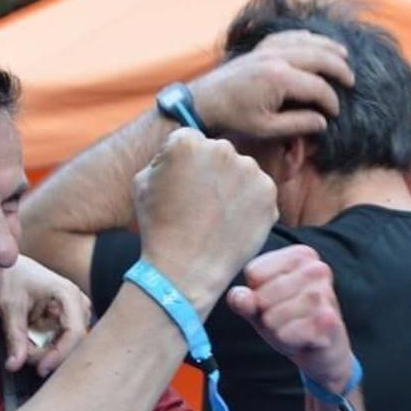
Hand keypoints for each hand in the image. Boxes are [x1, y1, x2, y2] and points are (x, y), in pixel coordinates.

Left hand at [0, 255, 91, 376]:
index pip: (75, 333)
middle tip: (23, 355)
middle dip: (48, 355)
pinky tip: (30, 341)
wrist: (6, 269)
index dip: (59, 355)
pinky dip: (45, 348)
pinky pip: (62, 343)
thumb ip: (14, 337)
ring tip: (23, 344)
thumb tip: (15, 365)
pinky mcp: (69, 321)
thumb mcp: (9, 307)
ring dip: (45, 352)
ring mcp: (76, 313)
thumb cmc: (9, 279)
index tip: (41, 369)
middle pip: (73, 343)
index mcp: (68, 294)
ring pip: (68, 346)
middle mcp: (78, 303)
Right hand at [133, 129, 276, 313]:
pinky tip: (231, 223)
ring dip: (232, 186)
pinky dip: (249, 205)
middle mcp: (222, 148)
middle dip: (211, 172)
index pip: (190, 141)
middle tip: (200, 203)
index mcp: (187, 141)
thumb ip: (163, 157)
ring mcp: (249, 170)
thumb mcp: (142, 182)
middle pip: (218, 152)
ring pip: (241, 171)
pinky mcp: (268, 193)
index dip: (184, 165)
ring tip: (216, 217)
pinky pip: (258, 191)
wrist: (185, 270)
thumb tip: (179, 151)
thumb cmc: (159, 228)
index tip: (182, 186)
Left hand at [189, 30, 353, 138]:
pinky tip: (317, 43)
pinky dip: (308, 38)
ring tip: (344, 56)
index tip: (334, 113)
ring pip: (308, 42)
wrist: (206, 99)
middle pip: (319, 57)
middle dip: (339, 69)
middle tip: (351, 81)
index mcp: (279, 79)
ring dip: (328, 48)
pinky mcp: (262, 47)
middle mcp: (277, 58)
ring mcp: (269, 49)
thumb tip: (323, 122)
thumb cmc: (234, 117)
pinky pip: (291, 36)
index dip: (331, 101)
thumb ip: (297, 124)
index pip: (318, 88)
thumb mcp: (266, 128)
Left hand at [227, 244, 353, 392]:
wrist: (325, 350)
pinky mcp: (328, 321)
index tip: (274, 300)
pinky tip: (302, 339)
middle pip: (262, 296)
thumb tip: (239, 297)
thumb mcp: (260, 306)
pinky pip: (286, 334)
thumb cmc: (289, 320)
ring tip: (292, 328)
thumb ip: (243, 300)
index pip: (254, 273)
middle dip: (265, 314)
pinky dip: (287, 341)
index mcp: (300, 255)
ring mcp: (325, 294)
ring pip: (272, 317)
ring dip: (275, 330)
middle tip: (284, 319)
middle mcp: (317, 269)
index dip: (256, 294)